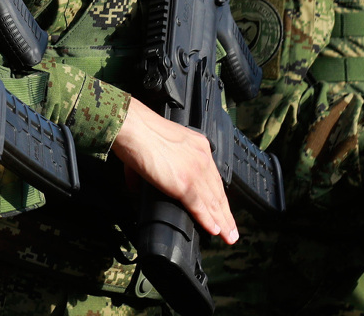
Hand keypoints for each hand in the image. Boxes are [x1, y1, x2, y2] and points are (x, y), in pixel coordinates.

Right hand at [111, 99, 236, 242]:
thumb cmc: (136, 130)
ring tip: (228, 237)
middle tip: (231, 230)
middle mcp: (201, 157)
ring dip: (222, 222)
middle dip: (225, 213)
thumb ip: (152, 166)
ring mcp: (195, 171)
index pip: (213, 176)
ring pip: (213, 202)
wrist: (132, 126)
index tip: (222, 208)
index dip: (218, 195)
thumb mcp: (156, 143)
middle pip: (217, 191)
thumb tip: (136, 187)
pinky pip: (200, 207)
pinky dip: (208, 221)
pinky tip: (215, 231)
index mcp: (197, 145)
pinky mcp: (184, 184)